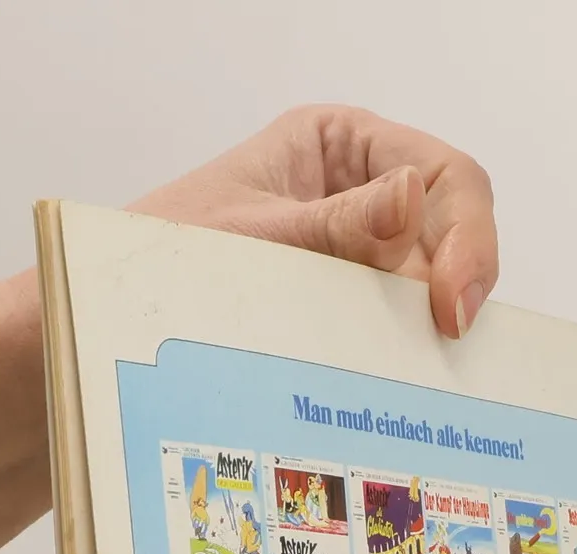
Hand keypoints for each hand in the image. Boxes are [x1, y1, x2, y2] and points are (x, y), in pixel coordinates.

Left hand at [130, 105, 498, 338]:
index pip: (445, 175)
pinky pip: (391, 333)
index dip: (467, 236)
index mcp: (340, 145)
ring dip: (426, 329)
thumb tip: (412, 197)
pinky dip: (399, 358)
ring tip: (415, 372)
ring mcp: (355, 256)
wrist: (108, 315)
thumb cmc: (163, 255)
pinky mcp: (342, 311)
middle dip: (454, 286)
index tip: (451, 303)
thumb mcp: (255, 237)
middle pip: (451, 234)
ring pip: (427, 292)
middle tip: (447, 343)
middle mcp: (359, 193)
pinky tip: (393, 385)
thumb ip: (336, 226)